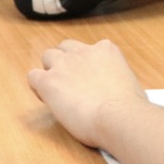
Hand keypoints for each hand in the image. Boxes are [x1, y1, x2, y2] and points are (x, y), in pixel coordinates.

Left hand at [27, 39, 146, 148]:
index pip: (90, 49)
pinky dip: (38, 87)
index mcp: (106, 50)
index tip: (89, 81)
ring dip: (51, 71)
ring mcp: (63, 64)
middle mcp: (83, 51)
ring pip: (48, 56)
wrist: (117, 116)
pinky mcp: (48, 81)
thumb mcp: (130, 82)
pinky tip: (47, 99)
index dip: (86, 65)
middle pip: (65, 47)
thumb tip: (114, 93)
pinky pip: (33, 76)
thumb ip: (116, 79)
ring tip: (58, 92)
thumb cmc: (130, 107)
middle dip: (66, 62)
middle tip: (71, 84)